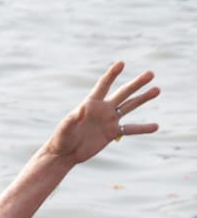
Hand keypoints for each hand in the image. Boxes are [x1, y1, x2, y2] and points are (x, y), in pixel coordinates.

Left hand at [44, 61, 158, 164]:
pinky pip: (130, 129)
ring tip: (157, 90)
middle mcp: (103, 109)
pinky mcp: (112, 133)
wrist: (64, 154)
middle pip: (122, 93)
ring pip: (129, 106)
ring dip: (143, 98)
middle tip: (151, 74)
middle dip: (136, 84)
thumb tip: (82, 110)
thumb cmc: (61, 139)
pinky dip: (143, 128)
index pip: (103, 85)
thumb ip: (72, 119)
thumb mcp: (65, 128)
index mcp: (90, 104)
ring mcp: (109, 120)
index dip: (112, 74)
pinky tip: (155, 126)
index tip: (121, 63)